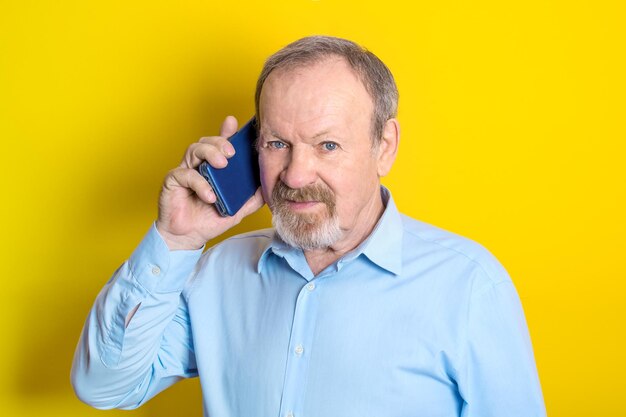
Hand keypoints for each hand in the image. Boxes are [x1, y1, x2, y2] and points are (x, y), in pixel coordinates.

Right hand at [155, 116, 264, 249]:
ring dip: (209, 153)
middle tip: (232, 152)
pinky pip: (185, 174)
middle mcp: (198, 165)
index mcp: (213, 168)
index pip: (219, 145)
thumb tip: (268, 188)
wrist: (189, 238)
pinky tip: (210, 195)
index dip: (226, 132)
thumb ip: (251, 199)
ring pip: (193, 150)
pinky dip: (199, 183)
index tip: (234, 122)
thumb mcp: (237, 209)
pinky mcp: (172, 181)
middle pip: (206, 142)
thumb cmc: (209, 219)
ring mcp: (184, 171)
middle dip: (220, 142)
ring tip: (222, 165)